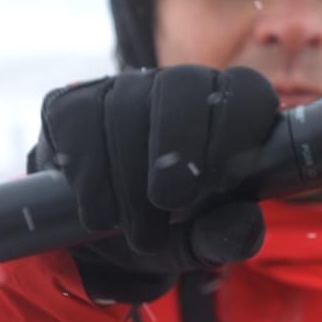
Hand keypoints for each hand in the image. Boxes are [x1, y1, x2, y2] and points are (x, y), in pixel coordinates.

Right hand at [28, 65, 278, 302]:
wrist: (99, 233)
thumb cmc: (169, 225)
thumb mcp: (200, 239)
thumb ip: (225, 233)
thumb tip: (248, 225)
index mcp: (227, 106)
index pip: (245, 88)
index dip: (237, 127)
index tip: (223, 181)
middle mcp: (179, 85)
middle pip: (184, 83)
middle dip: (178, 144)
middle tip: (173, 201)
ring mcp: (124, 89)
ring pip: (125, 107)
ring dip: (131, 180)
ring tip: (143, 235)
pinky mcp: (74, 104)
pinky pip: (81, 124)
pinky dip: (92, 178)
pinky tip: (103, 216)